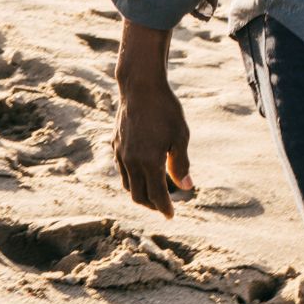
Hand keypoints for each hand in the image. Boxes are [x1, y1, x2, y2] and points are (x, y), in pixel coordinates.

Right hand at [111, 21, 192, 217]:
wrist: (140, 87)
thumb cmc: (165, 110)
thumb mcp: (180, 136)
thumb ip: (181, 164)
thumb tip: (187, 188)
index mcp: (149, 162)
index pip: (156, 195)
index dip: (164, 208)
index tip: (171, 216)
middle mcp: (131, 162)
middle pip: (138, 195)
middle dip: (151, 205)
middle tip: (164, 207)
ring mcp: (121, 153)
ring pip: (127, 184)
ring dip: (139, 193)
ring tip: (153, 192)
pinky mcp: (116, 144)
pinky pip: (122, 169)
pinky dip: (131, 178)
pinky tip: (141, 173)